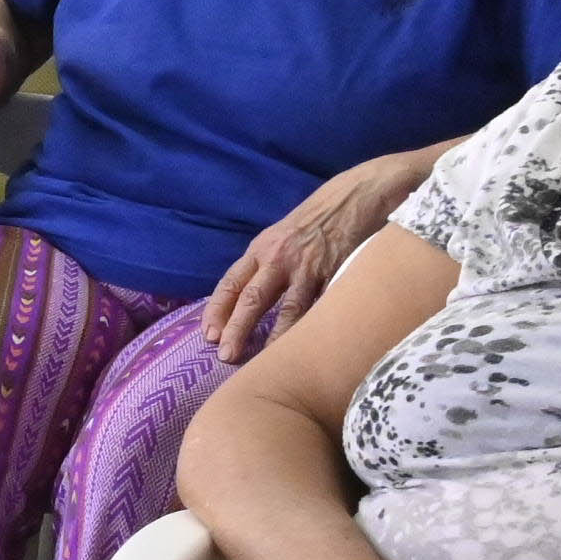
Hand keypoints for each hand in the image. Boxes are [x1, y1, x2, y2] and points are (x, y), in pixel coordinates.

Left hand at [203, 158, 407, 361]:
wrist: (353, 196)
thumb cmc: (313, 221)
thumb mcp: (279, 237)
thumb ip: (263, 266)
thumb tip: (243, 301)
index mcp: (260, 250)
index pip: (230, 283)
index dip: (217, 310)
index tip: (208, 335)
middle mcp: (278, 258)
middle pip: (251, 298)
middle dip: (236, 328)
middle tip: (225, 355)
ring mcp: (308, 267)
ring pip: (287, 309)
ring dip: (274, 338)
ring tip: (265, 363)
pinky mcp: (336, 273)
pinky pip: (322, 305)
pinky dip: (314, 327)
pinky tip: (306, 347)